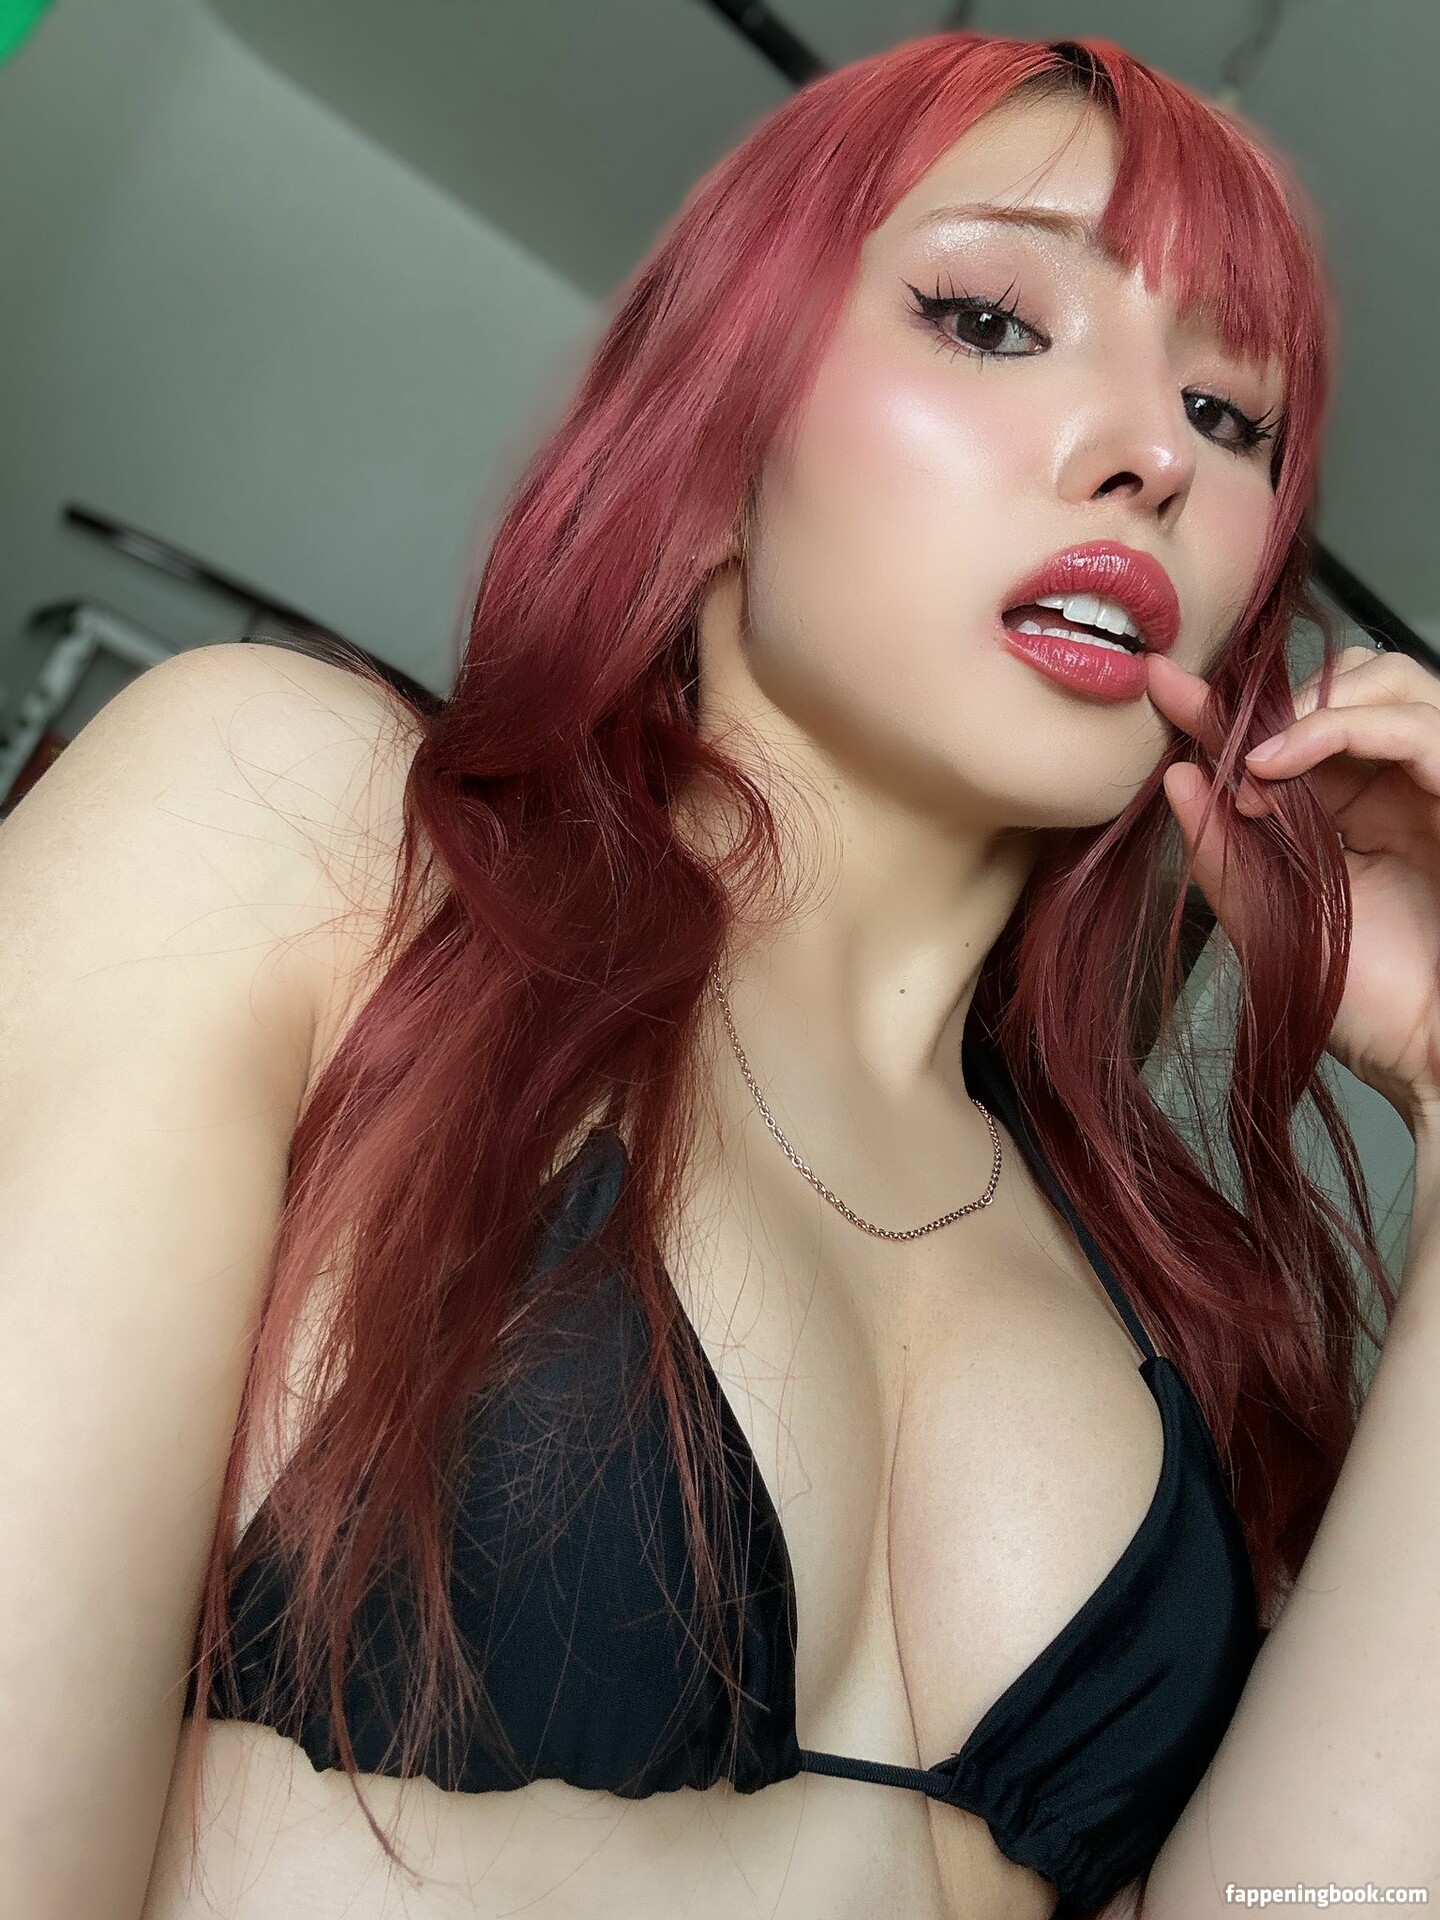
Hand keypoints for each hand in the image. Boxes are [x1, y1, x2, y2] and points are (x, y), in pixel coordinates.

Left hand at [1146, 643, 1439, 1136]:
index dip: (1228, 703)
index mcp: (1356, 811)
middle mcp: (1399, 787)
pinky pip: (1412, 725)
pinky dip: (1337, 727)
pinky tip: (1275, 763)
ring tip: (1252, 763)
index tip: (1162, 689)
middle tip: (1221, 746)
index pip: (1294, 727)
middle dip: (1278, 698)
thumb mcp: (1269, 921)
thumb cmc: (1372, 1007)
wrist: (1433, 1060)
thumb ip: (1221, 854)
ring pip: (1387, 681)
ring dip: (1308, 706)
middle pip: (1349, 681)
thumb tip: (1175, 780)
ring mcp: (1435, 786)